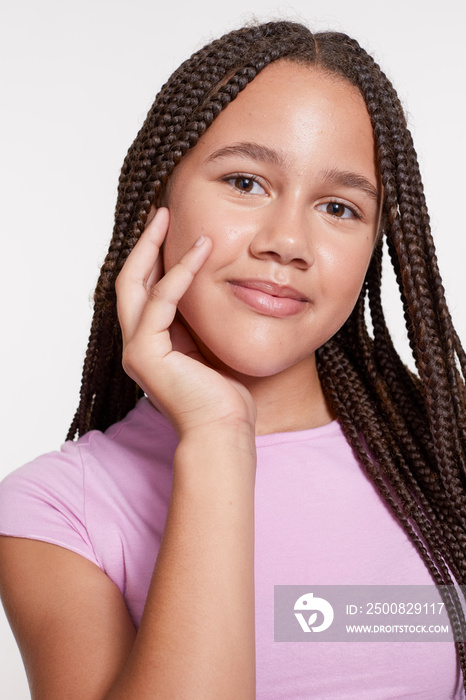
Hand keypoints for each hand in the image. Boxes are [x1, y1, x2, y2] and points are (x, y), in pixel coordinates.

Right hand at [116, 208, 256, 438]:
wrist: (223, 430)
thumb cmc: (224, 395)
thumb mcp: (209, 345)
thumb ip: (197, 320)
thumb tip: (206, 287)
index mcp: (151, 342)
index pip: (143, 290)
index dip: (153, 257)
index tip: (170, 228)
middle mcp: (137, 344)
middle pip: (129, 281)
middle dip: (144, 244)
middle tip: (161, 211)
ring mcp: (137, 349)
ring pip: (135, 284)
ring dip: (154, 248)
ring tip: (171, 218)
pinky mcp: (146, 353)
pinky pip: (161, 301)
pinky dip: (180, 273)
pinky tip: (200, 251)